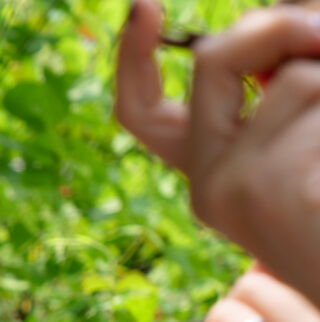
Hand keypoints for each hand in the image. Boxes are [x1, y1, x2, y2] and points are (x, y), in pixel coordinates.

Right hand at [115, 0, 319, 305]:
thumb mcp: (306, 143)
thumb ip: (280, 88)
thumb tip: (287, 21)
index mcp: (209, 178)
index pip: (140, 115)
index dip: (130, 59)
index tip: (143, 7)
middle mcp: (208, 189)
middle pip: (212, 63)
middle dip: (277, 26)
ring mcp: (238, 194)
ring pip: (293, 80)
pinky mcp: (275, 194)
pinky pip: (318, 100)